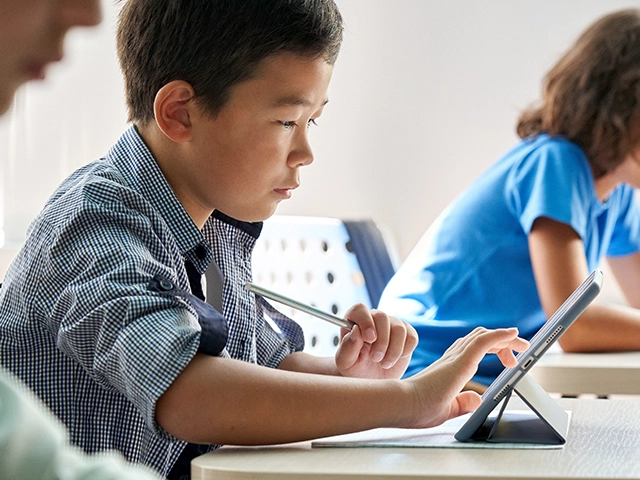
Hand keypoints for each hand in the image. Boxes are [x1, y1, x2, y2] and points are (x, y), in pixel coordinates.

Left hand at [334, 303, 417, 378]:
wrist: (372, 382)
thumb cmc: (356, 370)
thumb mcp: (346, 362)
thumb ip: (348, 346)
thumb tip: (356, 330)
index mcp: (354, 321)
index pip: (360, 309)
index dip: (365, 321)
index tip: (369, 339)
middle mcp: (374, 319)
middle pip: (382, 317)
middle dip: (381, 341)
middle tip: (375, 358)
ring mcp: (392, 325)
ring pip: (399, 328)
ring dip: (393, 350)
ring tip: (384, 364)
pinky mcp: (407, 335)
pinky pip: (412, 337)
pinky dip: (405, 351)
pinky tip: (395, 359)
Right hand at [406, 327, 528, 427]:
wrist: (400, 405)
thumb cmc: (414, 409)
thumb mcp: (445, 409)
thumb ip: (461, 403)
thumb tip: (476, 400)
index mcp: (448, 368)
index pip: (471, 349)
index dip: (490, 348)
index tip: (506, 358)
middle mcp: (451, 359)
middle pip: (480, 340)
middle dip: (503, 342)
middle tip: (520, 349)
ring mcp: (455, 358)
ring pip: (483, 337)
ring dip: (505, 338)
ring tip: (521, 344)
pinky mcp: (459, 362)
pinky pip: (483, 342)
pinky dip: (500, 335)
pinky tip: (512, 334)